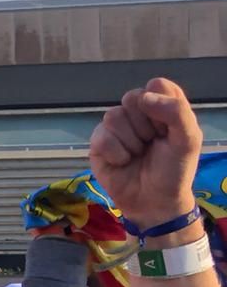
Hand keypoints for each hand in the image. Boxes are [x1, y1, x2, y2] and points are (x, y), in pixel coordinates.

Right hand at [89, 77, 203, 228]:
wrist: (155, 201)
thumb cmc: (175, 169)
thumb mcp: (187, 139)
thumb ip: (175, 111)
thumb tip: (143, 97)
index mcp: (162, 106)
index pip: (157, 85)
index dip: (162, 105)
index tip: (169, 127)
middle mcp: (137, 113)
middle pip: (132, 97)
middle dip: (145, 125)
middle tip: (153, 143)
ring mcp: (116, 127)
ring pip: (113, 115)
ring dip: (131, 141)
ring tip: (138, 154)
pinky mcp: (98, 143)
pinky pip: (101, 136)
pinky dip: (116, 153)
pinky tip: (123, 162)